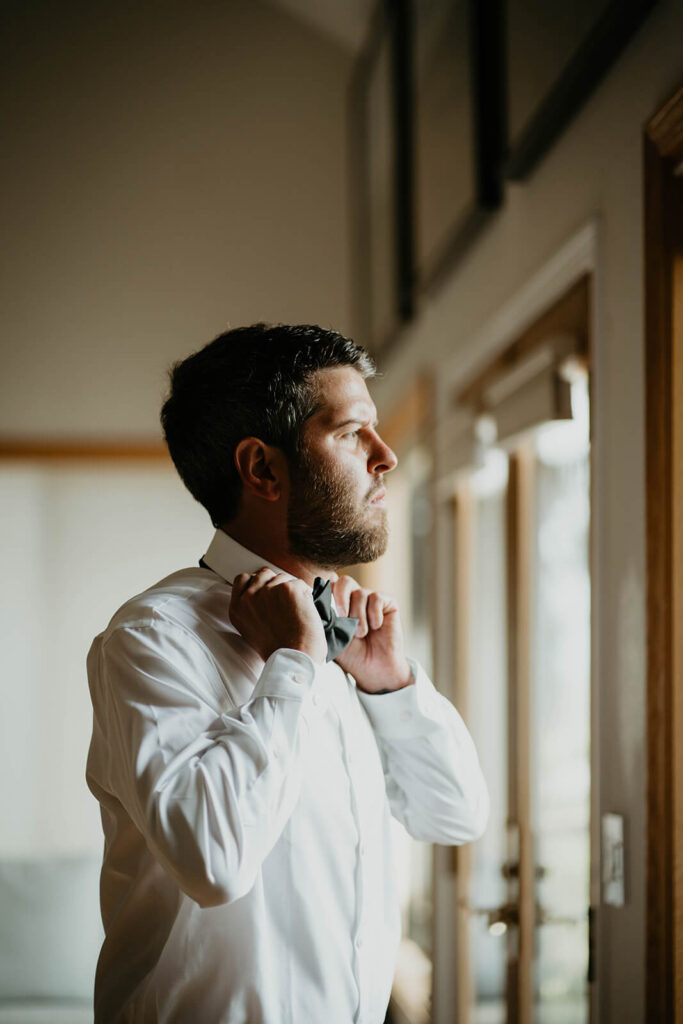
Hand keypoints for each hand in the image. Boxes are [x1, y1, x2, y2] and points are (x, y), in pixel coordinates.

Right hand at [230, 568, 326, 663]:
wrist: (294, 659)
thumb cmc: (278, 650)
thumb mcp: (251, 629)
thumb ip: (251, 608)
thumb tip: (262, 593)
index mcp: (238, 608)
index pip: (242, 579)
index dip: (256, 582)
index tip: (266, 591)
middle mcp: (249, 597)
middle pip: (263, 574)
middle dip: (275, 584)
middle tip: (284, 603)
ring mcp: (268, 591)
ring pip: (283, 577)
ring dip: (291, 590)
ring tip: (294, 613)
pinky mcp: (287, 589)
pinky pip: (299, 583)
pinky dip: (305, 595)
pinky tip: (304, 612)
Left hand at [331, 576, 411, 692]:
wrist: (372, 668)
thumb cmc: (351, 654)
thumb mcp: (331, 635)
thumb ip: (323, 617)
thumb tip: (314, 600)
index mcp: (338, 603)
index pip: (330, 586)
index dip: (327, 595)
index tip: (327, 612)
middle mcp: (354, 598)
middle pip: (344, 581)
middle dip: (341, 598)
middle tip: (342, 617)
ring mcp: (371, 599)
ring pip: (360, 593)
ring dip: (359, 616)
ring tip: (360, 634)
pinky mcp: (388, 603)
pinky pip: (377, 598)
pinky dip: (374, 614)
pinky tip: (375, 627)